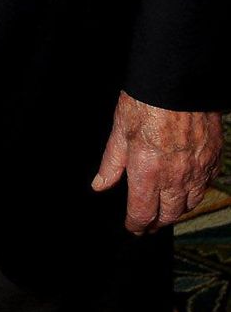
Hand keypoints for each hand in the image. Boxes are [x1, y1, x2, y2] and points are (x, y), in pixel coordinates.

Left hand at [92, 91, 222, 232]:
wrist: (179, 82)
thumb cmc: (146, 101)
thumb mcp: (119, 129)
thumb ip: (111, 162)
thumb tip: (100, 185)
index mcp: (147, 172)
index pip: (142, 213)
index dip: (136, 225)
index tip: (132, 228)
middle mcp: (175, 177)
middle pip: (169, 215)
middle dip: (157, 222)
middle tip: (148, 223)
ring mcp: (197, 170)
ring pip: (190, 203)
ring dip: (177, 210)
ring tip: (167, 208)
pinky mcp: (212, 159)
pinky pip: (206, 185)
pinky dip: (196, 191)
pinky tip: (188, 186)